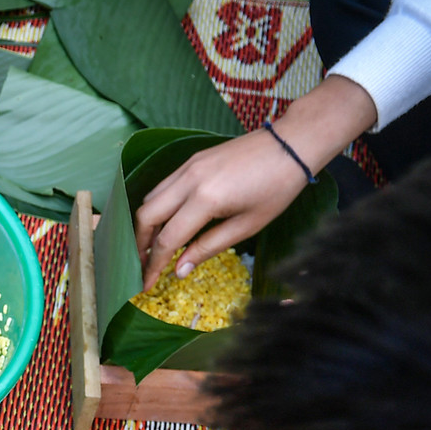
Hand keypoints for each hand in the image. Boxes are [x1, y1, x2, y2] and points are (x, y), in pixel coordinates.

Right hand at [133, 75, 375, 288]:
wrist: (290, 145)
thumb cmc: (277, 188)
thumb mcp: (247, 226)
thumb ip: (208, 247)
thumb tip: (180, 270)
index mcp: (206, 200)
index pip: (167, 240)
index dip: (153, 266)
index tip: (146, 284)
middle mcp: (189, 180)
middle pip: (146, 216)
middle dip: (139, 244)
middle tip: (142, 266)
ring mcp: (188, 167)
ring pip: (150, 198)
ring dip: (145, 225)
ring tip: (151, 247)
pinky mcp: (191, 160)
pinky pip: (163, 186)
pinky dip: (157, 207)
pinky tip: (166, 222)